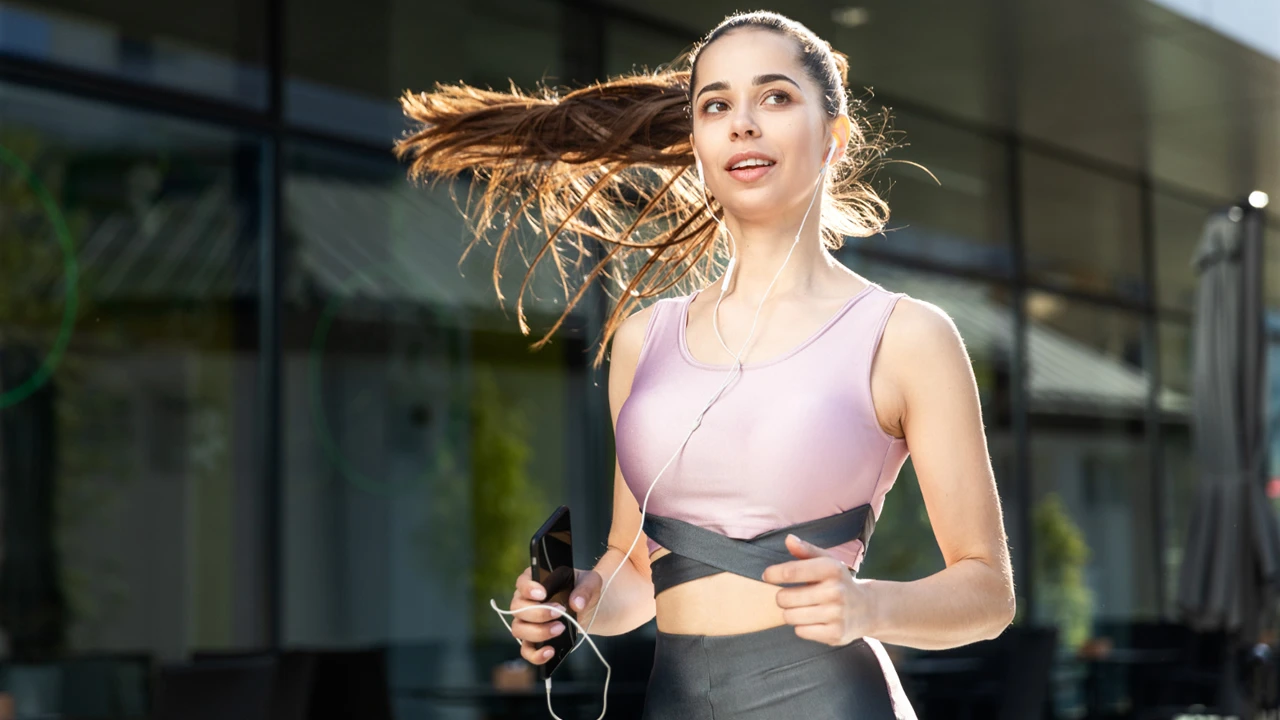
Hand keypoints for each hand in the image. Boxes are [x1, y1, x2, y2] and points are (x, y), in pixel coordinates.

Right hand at [508, 567, 602, 664]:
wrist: (589, 608)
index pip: (522, 583)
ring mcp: (526, 622)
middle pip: (517, 608)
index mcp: (535, 581)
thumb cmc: (583, 590)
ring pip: (518, 629)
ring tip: (560, 628)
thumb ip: (584, 590)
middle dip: (538, 612)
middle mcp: (525, 601)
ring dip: (538, 631)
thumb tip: (576, 604)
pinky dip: (535, 654)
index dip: (528, 589)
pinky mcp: (533, 640)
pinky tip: (550, 652)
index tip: (542, 594)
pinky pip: (526, 650)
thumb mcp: (590, 583)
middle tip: (560, 612)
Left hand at [761, 534, 876, 646]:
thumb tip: (789, 539)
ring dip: (790, 612)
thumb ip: (806, 550)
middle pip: (785, 597)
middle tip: (790, 595)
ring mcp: (837, 614)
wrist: (867, 609)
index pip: (791, 571)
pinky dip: (801, 626)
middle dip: (782, 597)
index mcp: (832, 569)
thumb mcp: (827, 561)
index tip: (767, 576)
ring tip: (800, 607)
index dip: (773, 574)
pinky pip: (800, 631)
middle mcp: (836, 591)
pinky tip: (811, 620)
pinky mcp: (836, 633)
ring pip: (790, 616)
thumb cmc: (838, 582)